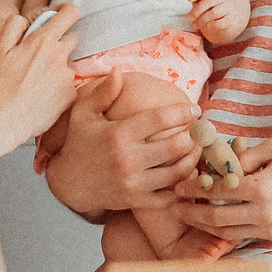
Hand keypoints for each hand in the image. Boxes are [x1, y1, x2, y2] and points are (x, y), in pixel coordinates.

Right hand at [0, 4, 81, 149]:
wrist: (4, 120)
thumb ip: (13, 26)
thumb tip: (26, 19)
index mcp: (42, 40)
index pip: (69, 13)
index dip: (67, 11)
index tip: (61, 16)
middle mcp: (59, 55)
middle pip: (72, 39)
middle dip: (60, 42)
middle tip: (40, 56)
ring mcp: (67, 76)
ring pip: (67, 64)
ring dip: (57, 67)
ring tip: (37, 81)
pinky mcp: (70, 95)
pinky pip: (68, 85)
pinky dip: (59, 87)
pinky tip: (43, 95)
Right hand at [44, 71, 200, 215]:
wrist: (69, 183)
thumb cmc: (80, 143)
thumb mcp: (84, 113)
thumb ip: (104, 92)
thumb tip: (118, 70)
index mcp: (117, 134)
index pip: (158, 119)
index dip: (181, 112)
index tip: (194, 108)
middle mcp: (127, 159)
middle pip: (174, 146)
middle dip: (193, 136)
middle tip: (202, 129)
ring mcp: (133, 183)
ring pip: (176, 173)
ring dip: (193, 159)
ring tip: (198, 147)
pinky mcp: (136, 201)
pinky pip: (168, 196)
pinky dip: (182, 185)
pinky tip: (187, 172)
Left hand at [172, 138, 271, 242]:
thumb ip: (245, 154)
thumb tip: (218, 162)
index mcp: (263, 187)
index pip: (218, 190)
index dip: (194, 188)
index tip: (179, 185)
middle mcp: (264, 212)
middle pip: (216, 218)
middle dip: (191, 213)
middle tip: (174, 206)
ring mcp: (270, 227)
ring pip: (226, 232)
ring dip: (203, 225)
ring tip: (187, 215)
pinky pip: (241, 235)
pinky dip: (222, 230)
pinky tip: (210, 221)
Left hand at [185, 0, 247, 42]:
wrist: (236, 7)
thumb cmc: (215, 1)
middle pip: (209, 1)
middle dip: (197, 11)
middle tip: (189, 18)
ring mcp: (229, 6)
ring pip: (214, 13)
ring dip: (202, 20)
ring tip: (195, 25)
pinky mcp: (232, 18)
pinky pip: (221, 22)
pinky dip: (213, 25)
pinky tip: (207, 26)